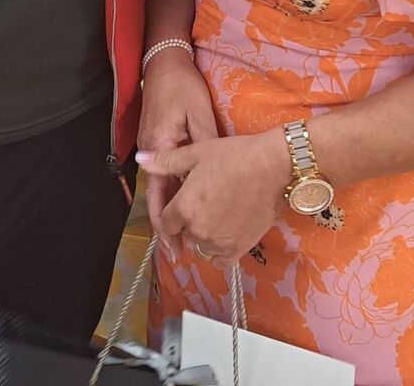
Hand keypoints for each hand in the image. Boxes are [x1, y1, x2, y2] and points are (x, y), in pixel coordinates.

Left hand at [138, 131, 288, 267]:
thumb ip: (166, 162)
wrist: (273, 168)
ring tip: (217, 212)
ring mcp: (219, 243)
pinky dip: (219, 250)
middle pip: (184, 233)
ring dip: (204, 234)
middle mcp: (199, 231)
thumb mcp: (197, 153)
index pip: (165, 223)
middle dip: (188, 220)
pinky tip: (225, 232)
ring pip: (201, 246)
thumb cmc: (235, 156)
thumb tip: (140, 160)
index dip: (171, 213)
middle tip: (204, 201)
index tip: (181, 202)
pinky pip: (220, 261)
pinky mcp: (239, 250)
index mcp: (185, 208)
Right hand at [139, 51, 218, 237]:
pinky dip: (173, 191)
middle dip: (168, 226)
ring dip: (171, 210)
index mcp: (160, 146)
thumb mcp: (199, 114)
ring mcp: (152, 145)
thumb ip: (205, 145)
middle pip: (157, 196)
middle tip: (182, 252)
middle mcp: (151, 150)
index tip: (178, 245)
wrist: (165, 61)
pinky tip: (186, 202)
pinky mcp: (158, 139)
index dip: (168, 223)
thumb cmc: (183, 86)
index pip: (160, 194)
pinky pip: (164, 172)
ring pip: (161, 186)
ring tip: (187, 235)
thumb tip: (215, 176)